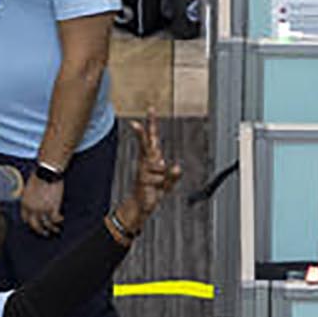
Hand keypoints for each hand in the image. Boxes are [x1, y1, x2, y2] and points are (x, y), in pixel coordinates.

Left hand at [19, 173, 64, 235]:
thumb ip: (29, 196)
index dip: (29, 221)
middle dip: (39, 230)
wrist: (47, 173)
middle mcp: (32, 209)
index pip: (25, 217)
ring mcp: (42, 210)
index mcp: (24, 203)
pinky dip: (59, 220)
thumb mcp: (28, 187)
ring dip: (51, 228)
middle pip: (35, 225)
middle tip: (43, 232)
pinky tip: (61, 219)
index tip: (32, 223)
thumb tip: (32, 198)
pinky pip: (55, 219)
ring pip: (46, 224)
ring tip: (55, 230)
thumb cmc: (38, 176)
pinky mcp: (53, 208)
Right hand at [111, 116, 182, 230]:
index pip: (152, 139)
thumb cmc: (154, 191)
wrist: (142, 205)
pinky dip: (163, 185)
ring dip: (164, 178)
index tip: (150, 111)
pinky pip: (162, 178)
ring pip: (161, 166)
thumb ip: (174, 175)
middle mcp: (146, 161)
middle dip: (142, 131)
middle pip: (147, 143)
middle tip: (140, 118)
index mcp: (152, 158)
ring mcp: (144, 169)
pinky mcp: (143, 178)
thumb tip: (176, 167)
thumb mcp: (169, 183)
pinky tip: (155, 188)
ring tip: (158, 185)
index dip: (151, 124)